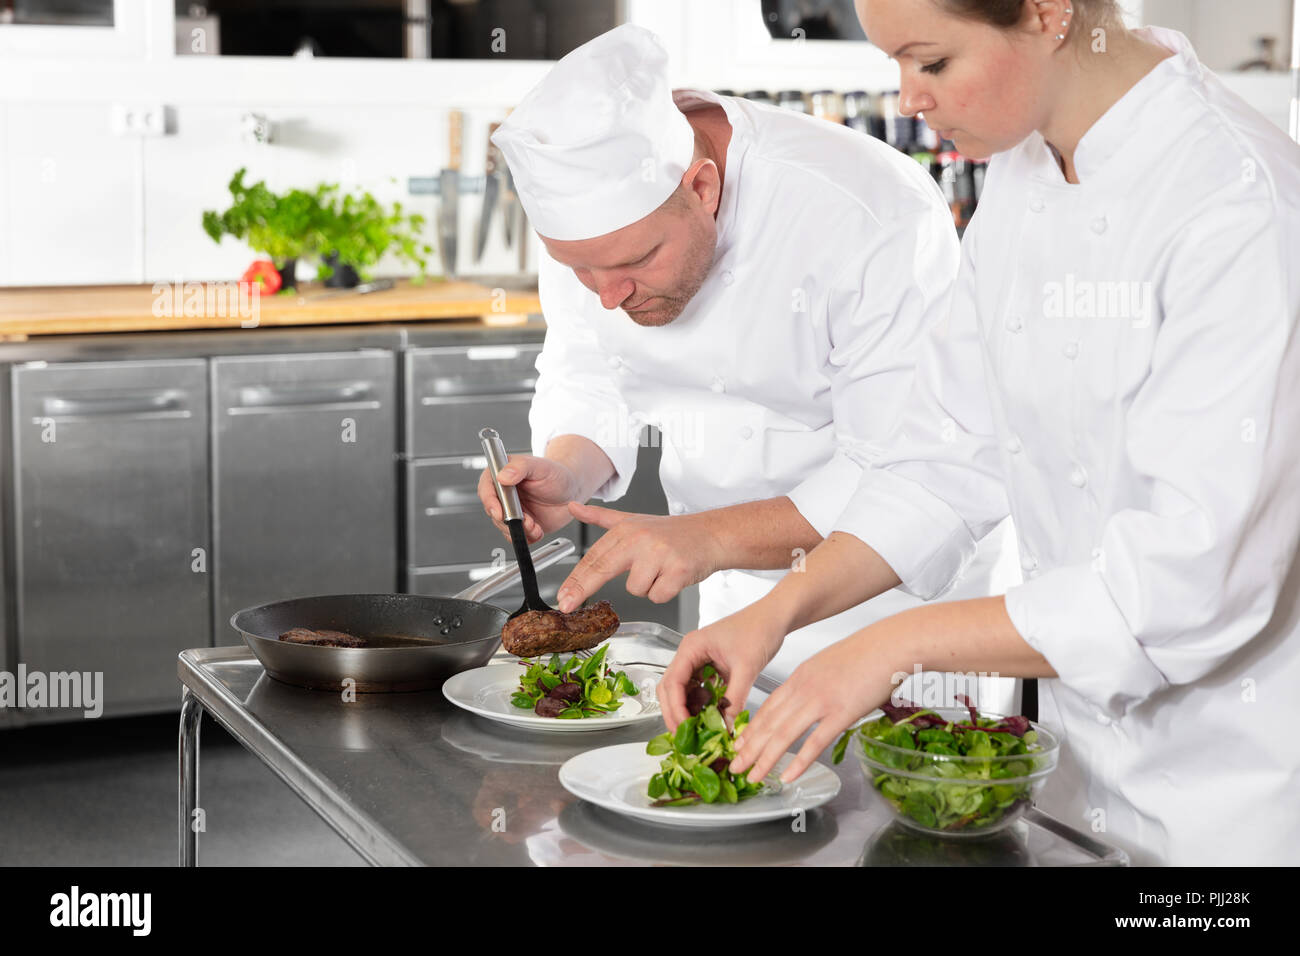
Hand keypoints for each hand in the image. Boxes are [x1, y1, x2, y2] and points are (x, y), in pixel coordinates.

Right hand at [477, 454, 581, 543]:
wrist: (571, 492)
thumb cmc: (556, 474)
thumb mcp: (540, 466)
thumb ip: (520, 467)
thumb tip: (503, 476)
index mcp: (502, 475)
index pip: (486, 488)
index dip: (490, 501)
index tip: (499, 512)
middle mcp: (504, 494)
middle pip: (492, 511)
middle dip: (508, 520)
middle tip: (525, 520)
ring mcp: (511, 511)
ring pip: (503, 526)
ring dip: (519, 529)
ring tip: (535, 524)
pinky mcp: (520, 525)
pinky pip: (516, 536)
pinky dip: (527, 537)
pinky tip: (537, 529)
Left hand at [555, 503, 725, 612]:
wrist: (711, 534)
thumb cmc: (671, 533)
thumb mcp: (633, 520)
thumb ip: (600, 517)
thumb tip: (572, 507)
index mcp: (626, 529)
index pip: (594, 557)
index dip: (574, 579)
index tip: (562, 596)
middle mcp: (640, 539)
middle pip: (602, 569)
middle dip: (581, 590)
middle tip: (567, 605)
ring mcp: (659, 554)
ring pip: (635, 589)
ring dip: (647, 587)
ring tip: (660, 571)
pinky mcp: (678, 570)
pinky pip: (658, 596)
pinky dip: (664, 592)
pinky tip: (673, 577)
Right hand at [659, 602, 785, 730]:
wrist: (775, 616)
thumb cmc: (759, 630)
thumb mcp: (747, 667)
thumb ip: (734, 698)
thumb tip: (725, 726)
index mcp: (692, 647)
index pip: (673, 682)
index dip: (675, 708)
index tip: (684, 728)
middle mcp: (690, 653)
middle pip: (670, 688)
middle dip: (675, 712)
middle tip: (685, 736)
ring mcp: (698, 659)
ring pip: (682, 690)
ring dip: (687, 710)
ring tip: (697, 730)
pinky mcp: (709, 666)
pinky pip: (698, 689)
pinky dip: (701, 704)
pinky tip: (710, 716)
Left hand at [729, 626, 899, 785]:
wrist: (890, 643)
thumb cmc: (867, 654)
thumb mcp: (829, 663)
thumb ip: (815, 682)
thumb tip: (809, 700)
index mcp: (800, 676)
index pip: (767, 706)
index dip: (751, 728)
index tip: (739, 743)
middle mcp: (804, 688)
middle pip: (769, 723)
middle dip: (748, 748)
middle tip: (734, 765)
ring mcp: (821, 701)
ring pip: (784, 734)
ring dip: (765, 759)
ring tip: (753, 776)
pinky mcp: (841, 713)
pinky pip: (815, 742)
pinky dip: (798, 762)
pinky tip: (787, 775)